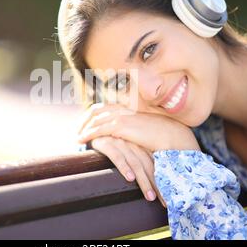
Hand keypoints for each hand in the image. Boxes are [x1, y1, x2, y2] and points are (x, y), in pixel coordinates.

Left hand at [78, 103, 200, 152]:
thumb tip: (124, 135)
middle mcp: (122, 109)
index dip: (91, 115)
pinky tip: (82, 140)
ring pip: (95, 119)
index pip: (103, 107)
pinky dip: (88, 133)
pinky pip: (99, 128)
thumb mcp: (142, 129)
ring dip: (83, 128)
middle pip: (95, 110)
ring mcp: (121, 116)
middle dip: (83, 120)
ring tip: (77, 137)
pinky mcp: (121, 126)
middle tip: (77, 130)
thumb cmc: (160, 135)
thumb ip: (132, 128)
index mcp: (127, 109)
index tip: (84, 124)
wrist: (170, 135)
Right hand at [90, 136, 166, 206]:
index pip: (155, 164)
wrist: (89, 128)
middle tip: (163, 202)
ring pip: (136, 163)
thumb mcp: (127, 148)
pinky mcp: (106, 143)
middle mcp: (133, 142)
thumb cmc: (111, 142)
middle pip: (148, 166)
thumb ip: (139, 159)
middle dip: (157, 185)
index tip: (168, 197)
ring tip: (150, 196)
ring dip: (144, 181)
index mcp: (140, 144)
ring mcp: (120, 142)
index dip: (162, 181)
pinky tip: (129, 178)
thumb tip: (151, 180)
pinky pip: (117, 156)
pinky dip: (124, 167)